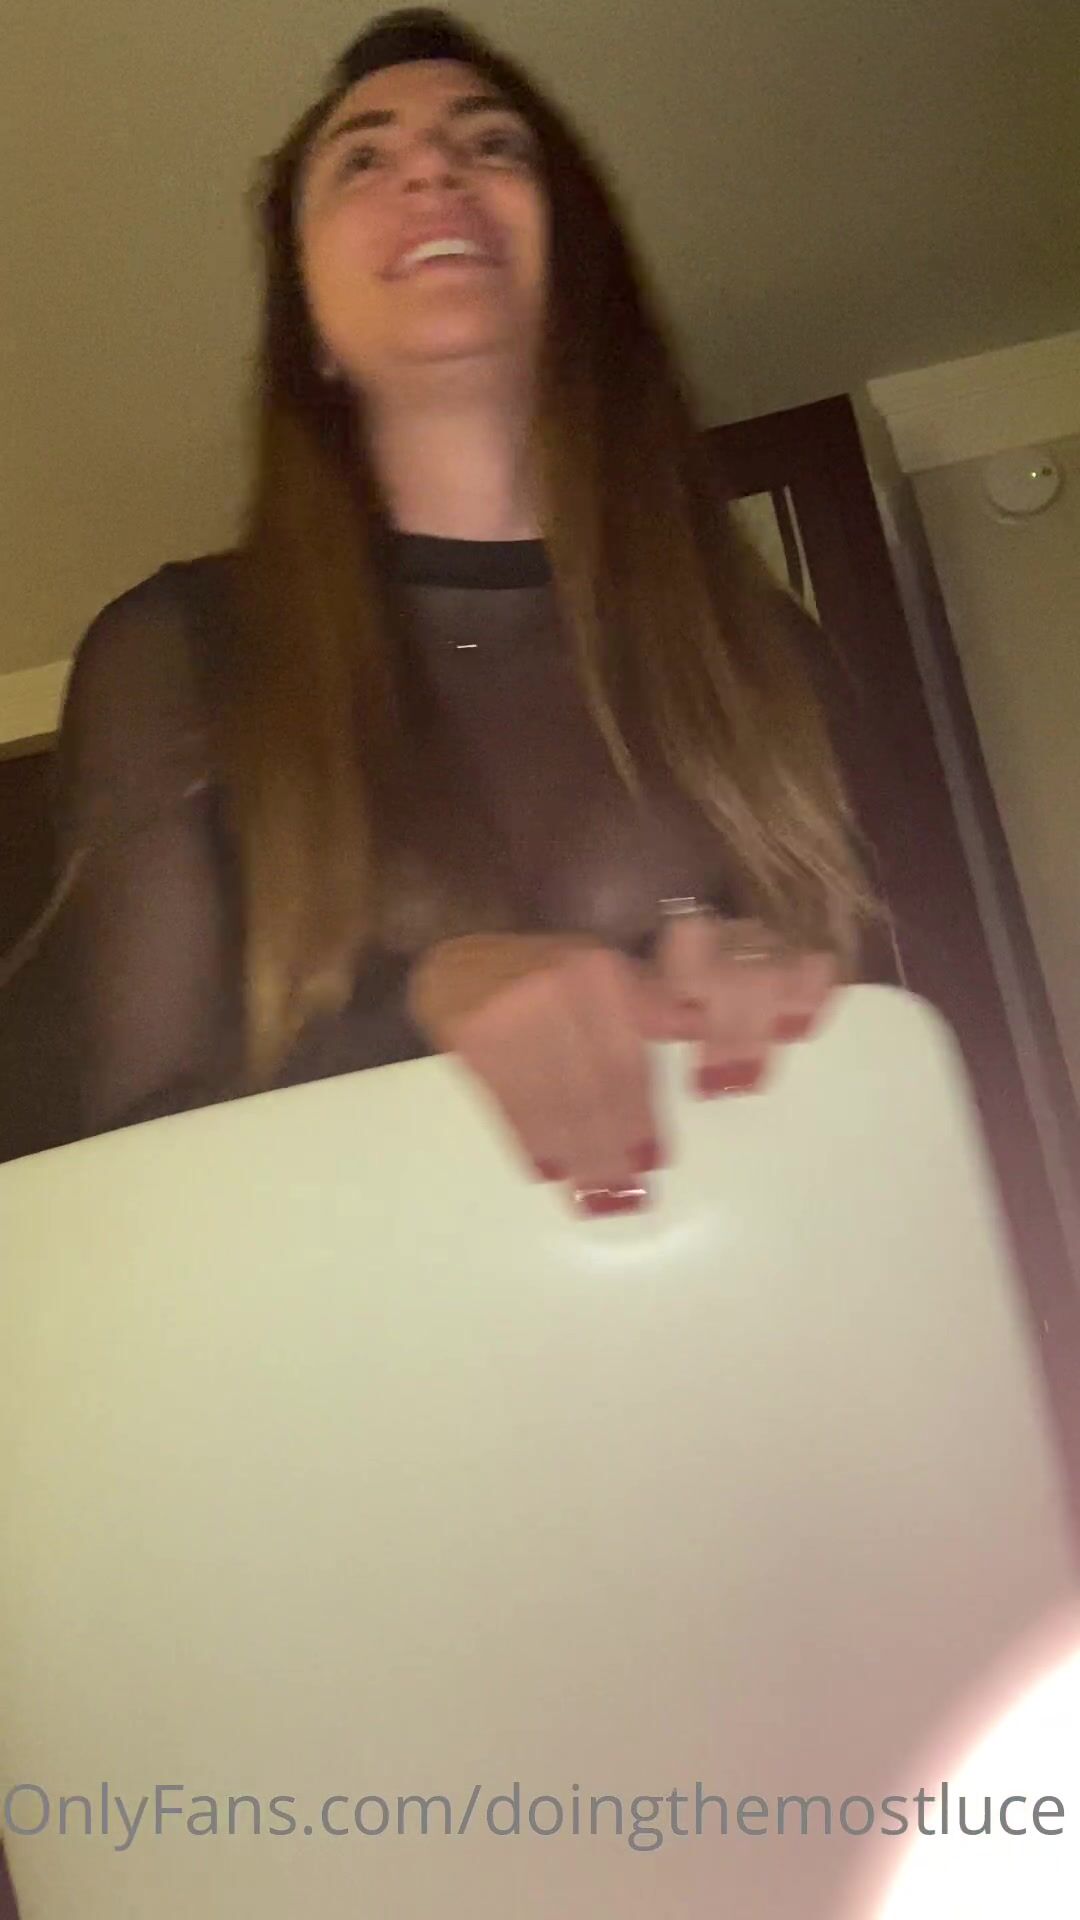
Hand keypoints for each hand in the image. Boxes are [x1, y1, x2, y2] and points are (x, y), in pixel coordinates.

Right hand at [406, 923, 837, 1215]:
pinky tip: (547, 1171)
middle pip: (595, 1086)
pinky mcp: (475, 1041)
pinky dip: (532, 1140)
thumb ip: (647, 1002)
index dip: (641, 1115)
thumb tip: (694, 1031)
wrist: (458, 957)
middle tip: (630, 1195)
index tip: (656, 1160)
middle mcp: (562, 992)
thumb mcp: (601, 967)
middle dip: (614, 1146)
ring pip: (556, 1101)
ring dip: (578, 1156)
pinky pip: (511, 1102)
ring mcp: (514, 1016)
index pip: (628, 1057)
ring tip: (596, 1199)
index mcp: (601, 974)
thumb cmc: (544, 970)